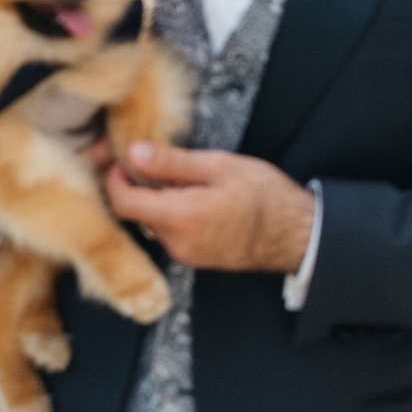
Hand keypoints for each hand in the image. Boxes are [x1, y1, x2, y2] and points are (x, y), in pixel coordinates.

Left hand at [98, 140, 314, 272]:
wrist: (297, 235)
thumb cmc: (266, 196)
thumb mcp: (220, 166)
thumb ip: (173, 162)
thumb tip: (134, 152)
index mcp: (180, 216)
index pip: (123, 203)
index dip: (114, 179)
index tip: (121, 159)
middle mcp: (176, 242)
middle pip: (137, 213)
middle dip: (140, 186)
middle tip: (156, 159)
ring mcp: (186, 254)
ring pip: (154, 222)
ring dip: (159, 200)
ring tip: (186, 178)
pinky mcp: (196, 258)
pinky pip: (172, 233)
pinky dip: (174, 213)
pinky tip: (197, 197)